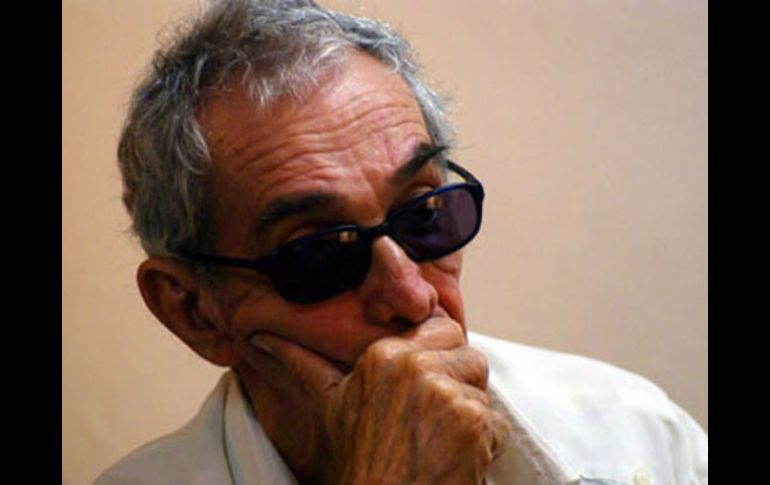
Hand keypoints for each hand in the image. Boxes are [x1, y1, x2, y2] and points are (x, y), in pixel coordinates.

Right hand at [248, 317, 511, 484]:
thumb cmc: (357, 460)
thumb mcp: (328, 405)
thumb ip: (300, 365)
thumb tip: (262, 339)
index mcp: (385, 355)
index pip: (441, 327)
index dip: (440, 355)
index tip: (431, 383)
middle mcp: (417, 365)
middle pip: (467, 353)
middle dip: (459, 381)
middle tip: (435, 417)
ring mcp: (447, 393)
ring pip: (482, 388)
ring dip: (471, 414)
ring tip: (440, 439)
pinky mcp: (475, 421)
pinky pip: (495, 422)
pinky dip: (483, 443)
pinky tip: (454, 458)